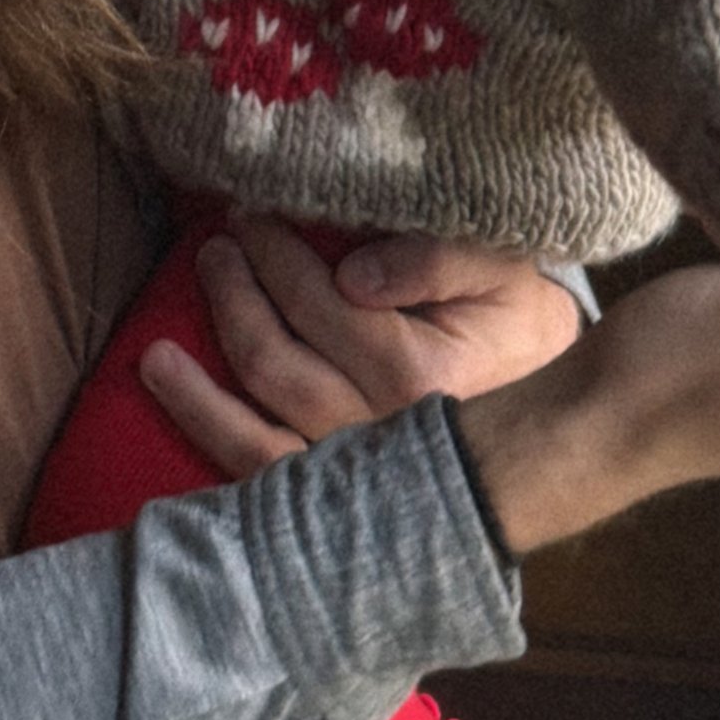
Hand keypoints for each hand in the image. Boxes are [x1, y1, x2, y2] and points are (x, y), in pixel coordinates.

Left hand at [138, 215, 585, 480]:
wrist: (551, 418)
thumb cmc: (517, 326)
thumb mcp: (500, 269)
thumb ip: (436, 258)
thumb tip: (354, 276)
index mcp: (424, 378)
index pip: (327, 308)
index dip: (279, 256)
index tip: (251, 213)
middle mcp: (382, 436)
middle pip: (279, 361)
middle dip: (236, 293)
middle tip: (218, 243)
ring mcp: (353, 481)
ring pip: (255, 432)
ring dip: (199, 378)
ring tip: (170, 327)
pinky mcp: (333, 506)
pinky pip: (257, 482)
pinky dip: (208, 442)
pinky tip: (168, 401)